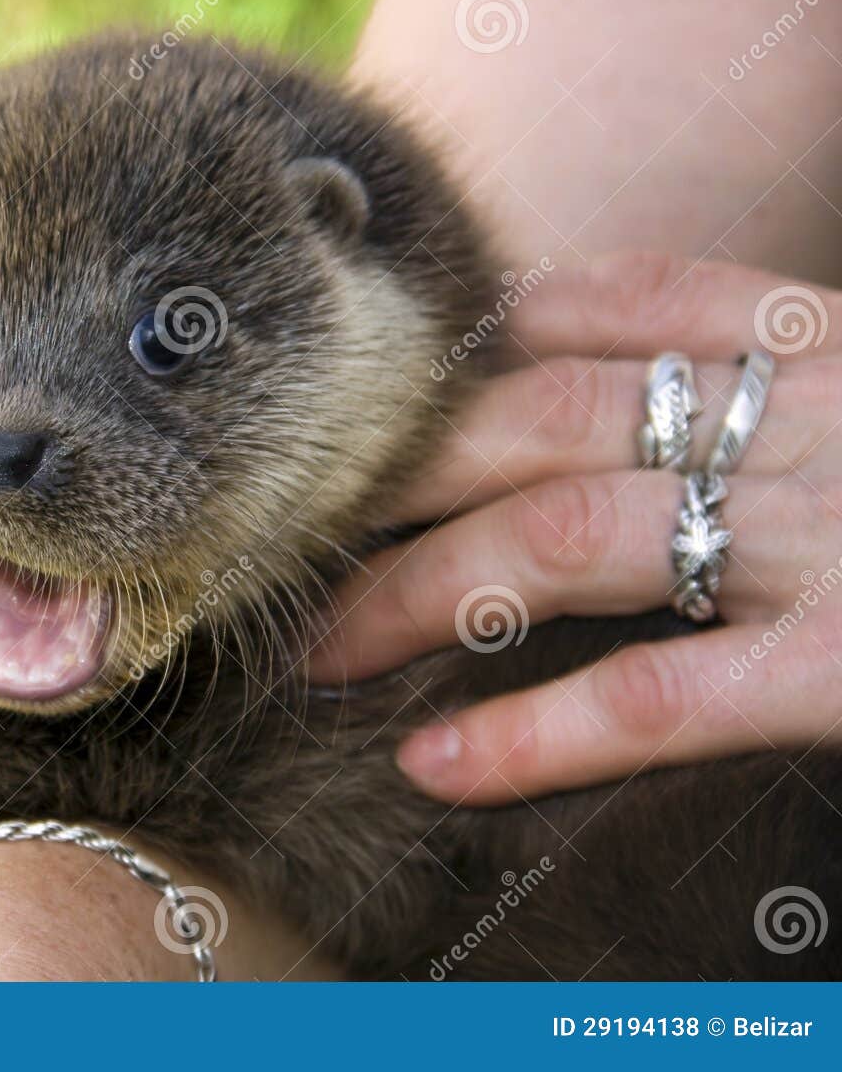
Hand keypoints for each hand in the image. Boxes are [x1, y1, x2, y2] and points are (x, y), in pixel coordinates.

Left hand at [308, 252, 841, 803]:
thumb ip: (767, 386)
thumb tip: (573, 387)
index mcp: (817, 346)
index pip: (611, 303)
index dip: (469, 353)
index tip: (363, 406)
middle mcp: (810, 414)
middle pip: (542, 417)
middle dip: (393, 479)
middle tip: (284, 542)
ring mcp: (828, 532)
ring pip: (565, 533)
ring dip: (417, 593)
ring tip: (316, 654)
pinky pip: (660, 692)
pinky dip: (535, 732)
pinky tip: (433, 767)